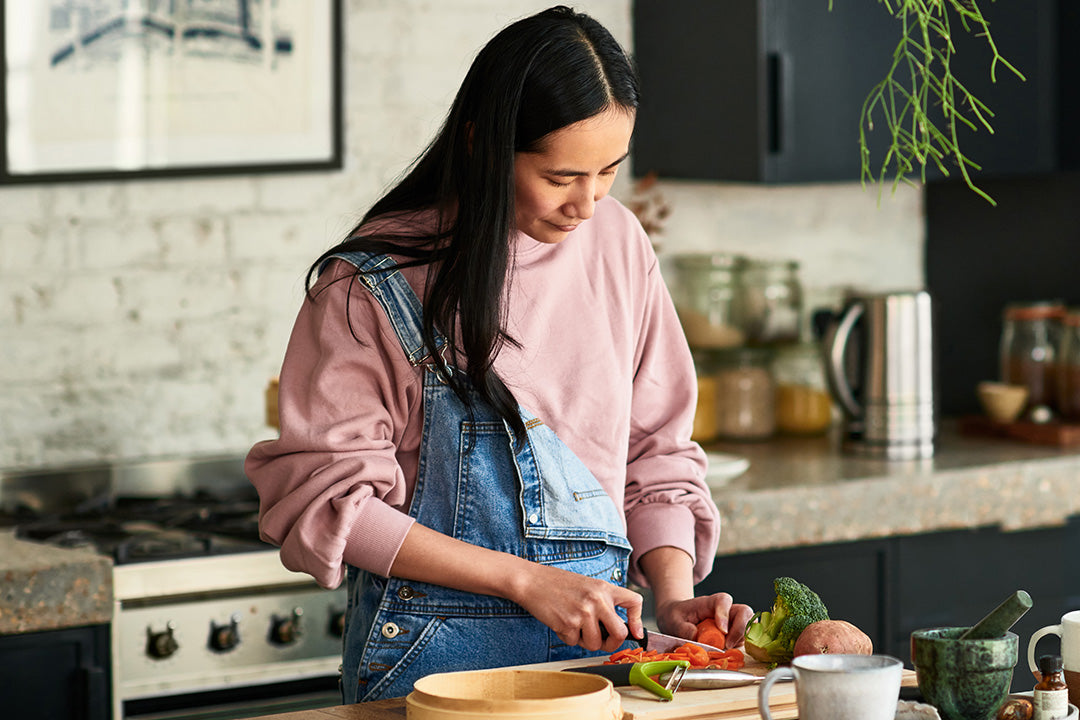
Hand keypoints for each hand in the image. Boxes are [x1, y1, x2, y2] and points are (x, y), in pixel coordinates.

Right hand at [508, 562, 643, 653]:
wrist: (532, 581)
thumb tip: (618, 628)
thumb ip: (603, 602)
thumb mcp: (587, 586)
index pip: (634, 602)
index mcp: (604, 588)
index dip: (637, 621)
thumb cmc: (558, 584)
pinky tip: (561, 623)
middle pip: (620, 634)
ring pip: (595, 644)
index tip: (635, 632)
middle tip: (602, 641)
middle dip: (611, 643)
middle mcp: (597, 600)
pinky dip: (568, 638)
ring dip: (585, 641)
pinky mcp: (568, 624)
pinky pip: (574, 643)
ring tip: (574, 626)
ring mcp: (583, 613)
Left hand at [655, 592, 753, 648]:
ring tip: (724, 648)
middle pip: (744, 612)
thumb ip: (684, 629)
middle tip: (727, 645)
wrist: (678, 620)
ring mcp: (732, 622)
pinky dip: (738, 646)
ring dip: (739, 640)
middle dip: (740, 629)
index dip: (725, 614)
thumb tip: (696, 638)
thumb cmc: (677, 616)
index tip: (722, 630)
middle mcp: (725, 610)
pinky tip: (726, 650)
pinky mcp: (734, 634)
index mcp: (710, 602)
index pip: (724, 601)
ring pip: (748, 626)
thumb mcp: (674, 621)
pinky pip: (744, 639)